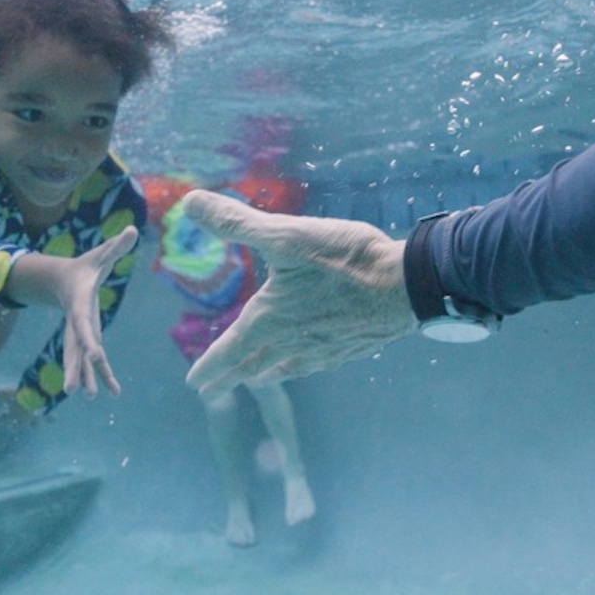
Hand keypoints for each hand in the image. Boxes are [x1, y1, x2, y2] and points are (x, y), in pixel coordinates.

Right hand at [44, 226, 139, 398]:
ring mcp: (80, 333)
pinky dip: (99, 376)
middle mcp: (78, 323)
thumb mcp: (101, 254)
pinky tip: (111, 392)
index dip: (89, 340)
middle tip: (75, 391)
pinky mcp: (87, 339)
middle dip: (76, 369)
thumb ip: (117, 246)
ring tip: (89, 397)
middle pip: (76, 349)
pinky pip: (91, 361)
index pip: (84, 325)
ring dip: (86, 378)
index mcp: (81, 304)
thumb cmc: (87, 265)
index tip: (95, 356)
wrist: (64, 279)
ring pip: (81, 359)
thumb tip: (133, 230)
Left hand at [181, 190, 414, 396]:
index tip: (195, 384)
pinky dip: (298, 369)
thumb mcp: (284, 234)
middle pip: (253, 366)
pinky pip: (314, 366)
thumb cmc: (342, 259)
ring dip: (263, 375)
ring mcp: (321, 349)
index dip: (210, 366)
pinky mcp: (348, 349)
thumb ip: (236, 222)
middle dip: (229, 378)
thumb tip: (190, 202)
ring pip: (284, 369)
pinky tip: (304, 365)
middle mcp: (291, 342)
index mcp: (269, 318)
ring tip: (255, 381)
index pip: (230, 349)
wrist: (404, 284)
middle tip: (211, 392)